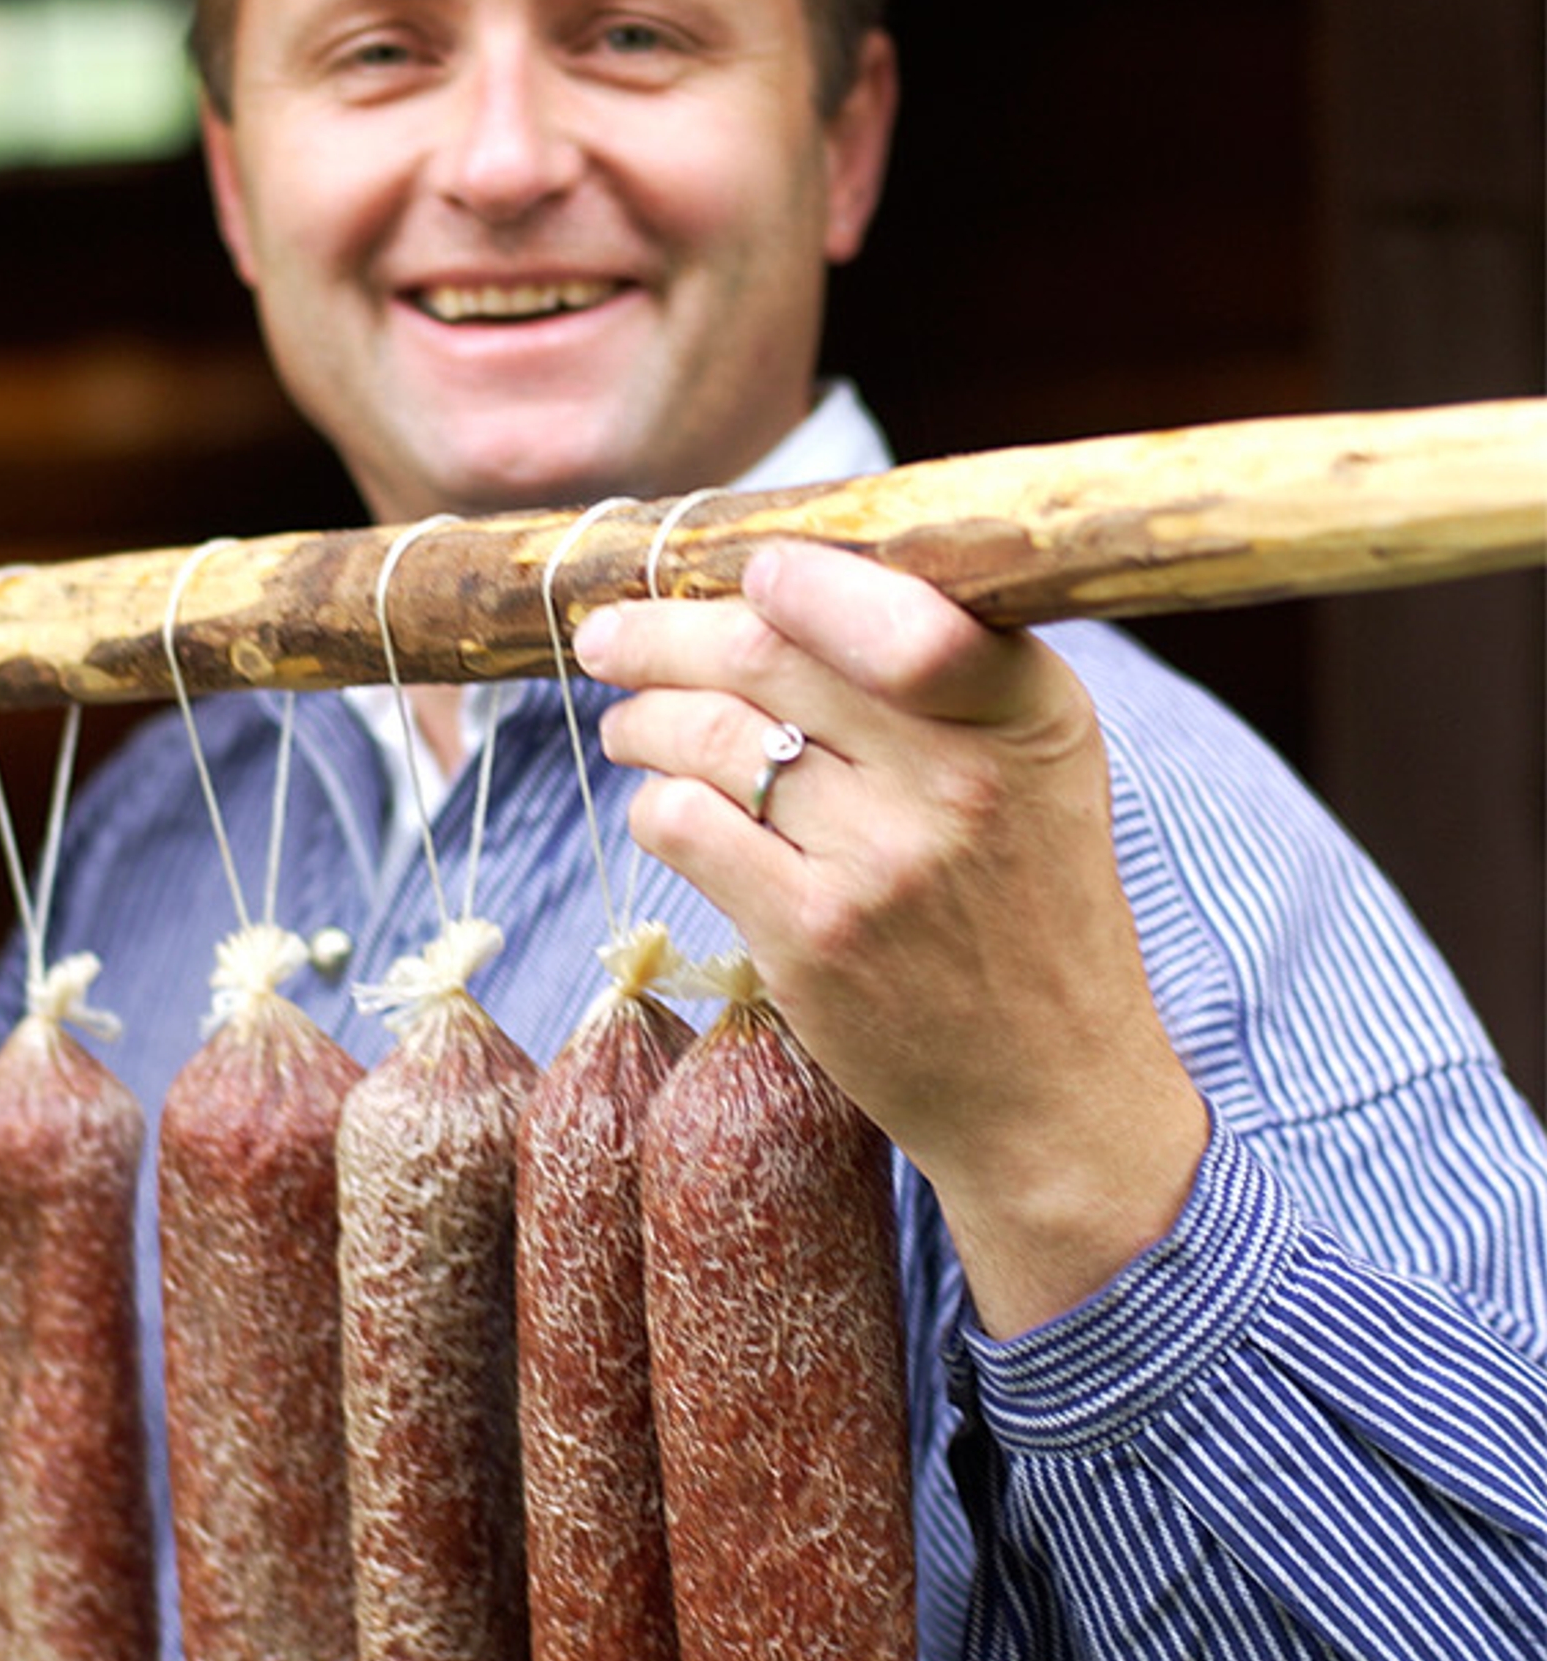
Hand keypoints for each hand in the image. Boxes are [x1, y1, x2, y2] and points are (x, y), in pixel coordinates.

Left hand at [572, 542, 1208, 1335]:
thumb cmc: (1021, 905)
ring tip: (628, 727)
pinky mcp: (813, 936)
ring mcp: (883, 860)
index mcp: (1026, 710)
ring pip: (705, 735)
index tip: (736, 573)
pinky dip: (655, 805)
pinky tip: (665, 809)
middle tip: (609, 637)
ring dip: (642, 721)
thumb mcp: (1033, 769)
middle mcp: (962, 776)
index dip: (791, 579)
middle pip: (765, 655)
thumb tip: (777, 577)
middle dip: (662, 635)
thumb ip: (940, 675)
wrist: (1052, 1088)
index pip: (893, 603)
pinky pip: (684, 825)